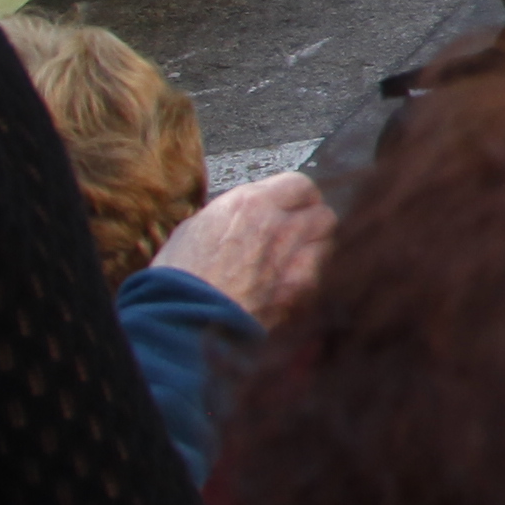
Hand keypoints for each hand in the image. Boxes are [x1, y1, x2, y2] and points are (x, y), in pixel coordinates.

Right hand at [153, 169, 332, 324]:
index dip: (297, 197)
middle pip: (321, 213)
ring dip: (313, 248)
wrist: (181, 319)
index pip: (299, 185)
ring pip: (326, 242)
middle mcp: (277, 226)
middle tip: (296, 232)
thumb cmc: (178, 277)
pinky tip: (287, 284)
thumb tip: (247, 216)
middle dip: (310, 222)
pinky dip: (307, 277)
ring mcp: (293, 259)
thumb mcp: (196, 227)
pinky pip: (318, 275)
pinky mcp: (298, 291)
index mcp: (250, 204)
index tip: (291, 205)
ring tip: (292, 259)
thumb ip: (232, 215)